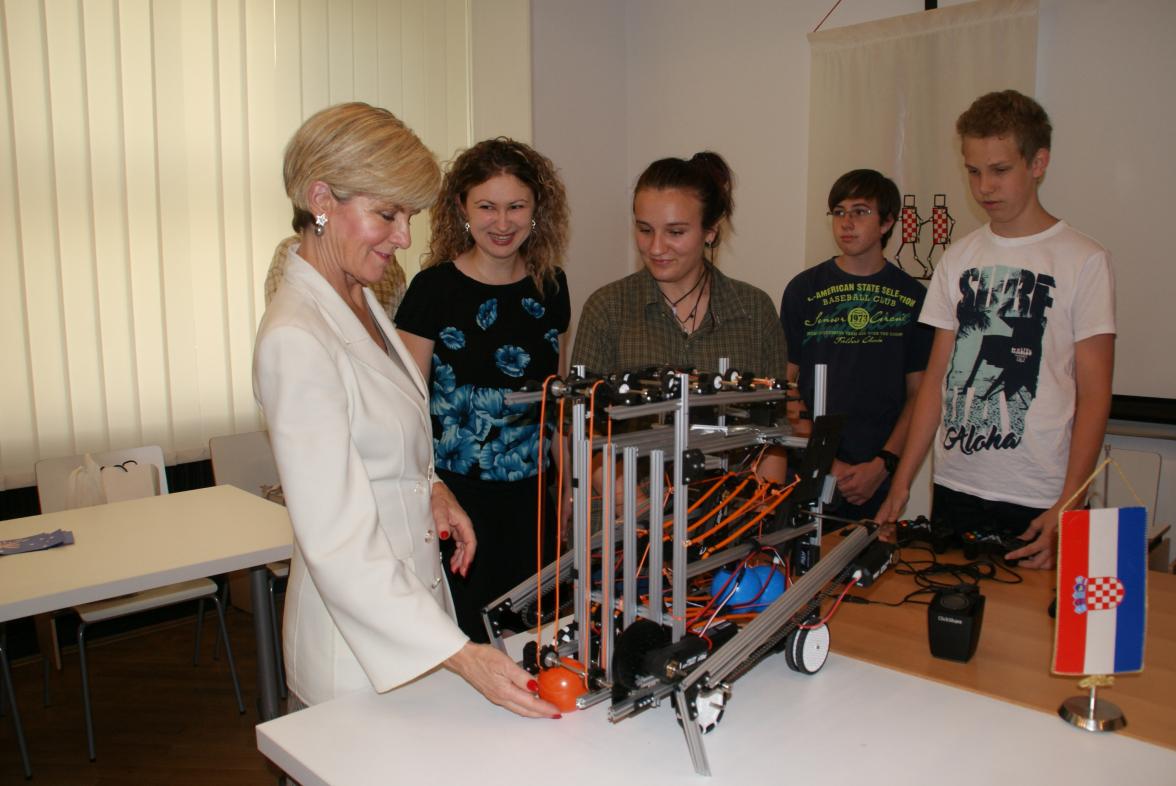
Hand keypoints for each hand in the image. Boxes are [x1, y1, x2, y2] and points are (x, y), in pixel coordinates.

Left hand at [431, 481, 475, 576]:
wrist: (435, 490)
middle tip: (461, 574)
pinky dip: (457, 555)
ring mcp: (459, 529)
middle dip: (466, 561)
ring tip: (455, 571)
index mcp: (464, 523)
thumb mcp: (439, 510)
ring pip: (464, 548)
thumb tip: (445, 536)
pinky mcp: (454, 530)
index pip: (471, 543)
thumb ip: (442, 523)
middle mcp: (464, 527)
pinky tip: (453, 562)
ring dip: (461, 560)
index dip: (469, 556)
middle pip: (469, 547)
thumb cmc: (438, 498)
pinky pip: (459, 545)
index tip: (465, 567)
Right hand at [444, 642, 560, 717]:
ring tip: (544, 708)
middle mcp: (501, 698)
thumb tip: (535, 687)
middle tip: (554, 713)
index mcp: (505, 691)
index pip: (530, 703)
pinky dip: (524, 705)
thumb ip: (521, 676)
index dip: (544, 708)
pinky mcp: (494, 693)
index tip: (556, 710)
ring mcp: (497, 697)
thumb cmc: (482, 658)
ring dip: (533, 711)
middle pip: (525, 710)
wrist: (464, 658)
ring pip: (519, 709)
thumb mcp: (504, 663)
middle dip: (541, 714)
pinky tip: (528, 699)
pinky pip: (513, 704)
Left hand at [835, 458, 887, 505]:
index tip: (840, 483)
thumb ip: (844, 474)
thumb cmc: (867, 468)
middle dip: (843, 490)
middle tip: (845, 485)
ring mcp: (863, 495)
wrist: (879, 470)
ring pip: (850, 500)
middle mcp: (858, 492)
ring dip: (848, 496)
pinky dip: (855, 500)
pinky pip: (858, 503)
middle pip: (845, 495)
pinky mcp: (868, 497)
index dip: (839, 486)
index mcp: (854, 484)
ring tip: (850, 489)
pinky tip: (854, 495)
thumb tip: (837, 479)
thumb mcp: (854, 468)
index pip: (841, 490)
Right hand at [873, 485, 909, 540]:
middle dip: (882, 534)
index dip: (877, 533)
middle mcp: (883, 514)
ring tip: (890, 536)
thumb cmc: (898, 493)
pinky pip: (888, 522)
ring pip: (883, 525)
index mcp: (882, 512)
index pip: (876, 525)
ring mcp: (886, 514)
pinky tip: (893, 529)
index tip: (881, 538)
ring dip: (886, 531)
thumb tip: (890, 520)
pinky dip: (890, 527)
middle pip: (879, 527)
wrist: (900, 487)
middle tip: (887, 539)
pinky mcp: (890, 513)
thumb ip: (894, 512)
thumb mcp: (897, 504)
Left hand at [1005, 505, 1059, 569]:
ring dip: (1037, 564)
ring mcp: (1058, 551)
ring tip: (1029, 559)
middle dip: (1026, 564)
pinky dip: (1045, 562)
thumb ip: (1029, 533)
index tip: (1008, 557)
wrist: (1069, 514)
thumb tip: (1022, 539)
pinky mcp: (1062, 551)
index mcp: (1045, 541)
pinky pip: (1054, 561)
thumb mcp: (1039, 522)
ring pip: (1047, 565)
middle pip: (1037, 563)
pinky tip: (1040, 556)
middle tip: (1019, 561)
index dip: (1016, 554)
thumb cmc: (1055, 516)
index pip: (1028, 551)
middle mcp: (1052, 549)